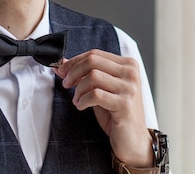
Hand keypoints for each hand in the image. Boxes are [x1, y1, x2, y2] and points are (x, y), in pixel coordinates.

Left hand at [53, 49, 153, 166]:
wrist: (133, 139)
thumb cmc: (116, 113)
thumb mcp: (99, 89)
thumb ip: (83, 74)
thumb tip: (61, 64)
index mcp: (127, 64)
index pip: (95, 53)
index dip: (74, 61)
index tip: (62, 71)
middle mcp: (131, 73)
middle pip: (93, 61)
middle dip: (73, 72)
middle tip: (66, 84)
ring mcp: (129, 88)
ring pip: (93, 76)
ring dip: (79, 89)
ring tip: (77, 100)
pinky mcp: (124, 103)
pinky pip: (95, 94)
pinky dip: (83, 100)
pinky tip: (82, 106)